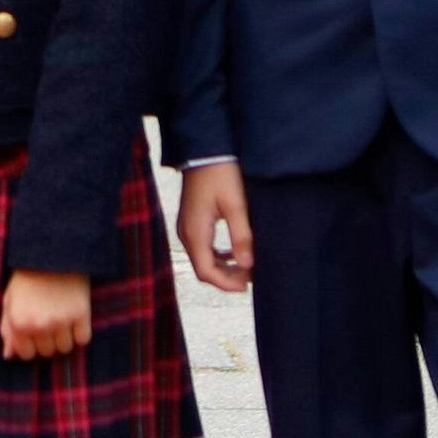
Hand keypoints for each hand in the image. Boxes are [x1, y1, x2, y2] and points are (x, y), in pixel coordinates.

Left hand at [0, 270, 93, 359]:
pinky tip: (75, 318)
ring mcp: (61, 321)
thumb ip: (7, 330)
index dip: (31, 345)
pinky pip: (83, 339)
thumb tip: (8, 356)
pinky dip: (81, 333)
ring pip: (66, 348)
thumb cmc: (27, 278)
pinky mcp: (81, 314)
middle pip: (48, 352)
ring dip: (64, 337)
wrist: (52, 253)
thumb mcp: (10, 301)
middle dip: (47, 340)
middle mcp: (39, 326)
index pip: (27, 355)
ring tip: (61, 318)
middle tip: (48, 320)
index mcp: (19, 323)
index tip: (34, 332)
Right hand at [174, 163, 251, 293]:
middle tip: (250, 278)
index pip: (206, 272)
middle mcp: (186, 234)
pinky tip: (234, 253)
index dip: (227, 284)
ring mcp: (187, 228)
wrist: (205, 151)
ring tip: (246, 267)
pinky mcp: (191, 222)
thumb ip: (241, 237)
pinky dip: (218, 256)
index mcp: (195, 233)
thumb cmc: (220, 175)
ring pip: (203, 259)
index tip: (247, 286)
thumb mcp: (235, 205)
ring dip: (223, 267)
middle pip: (203, 269)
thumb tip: (248, 265)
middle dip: (227, 277)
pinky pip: (202, 248)